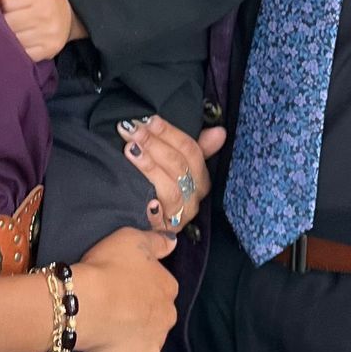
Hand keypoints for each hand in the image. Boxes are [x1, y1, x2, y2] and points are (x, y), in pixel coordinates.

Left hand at [0, 0, 73, 60]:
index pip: (6, 0)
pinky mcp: (48, 50)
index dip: (1, 1)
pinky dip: (18, 47)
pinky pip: (22, 53)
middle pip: (7, 21)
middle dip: (2, 19)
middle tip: (7, 15)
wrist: (70, 13)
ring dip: (9, 34)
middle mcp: (45, 14)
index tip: (4, 1)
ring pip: (13, 39)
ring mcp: (48, 35)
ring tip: (15, 26)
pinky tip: (22, 38)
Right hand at [68, 225, 179, 351]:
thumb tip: (173, 243)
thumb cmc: (107, 267)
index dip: (141, 288)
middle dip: (142, 314)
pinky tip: (113, 350)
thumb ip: (156, 241)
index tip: (121, 286)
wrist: (85, 303)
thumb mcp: (131, 239)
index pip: (161, 288)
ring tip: (111, 329)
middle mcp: (169, 315)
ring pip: (150, 339)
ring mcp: (157, 342)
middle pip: (158, 315)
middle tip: (116, 309)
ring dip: (136, 336)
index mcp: (168, 287)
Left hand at [116, 113, 223, 232]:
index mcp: (200, 180)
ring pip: (170, 189)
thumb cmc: (160, 187)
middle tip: (134, 131)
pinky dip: (150, 206)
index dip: (170, 133)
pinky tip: (139, 192)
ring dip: (149, 166)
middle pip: (179, 167)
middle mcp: (193, 199)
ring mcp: (177, 217)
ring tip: (130, 149)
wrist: (141, 223)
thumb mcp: (177, 164)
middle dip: (154, 144)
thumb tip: (220, 132)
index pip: (192, 151)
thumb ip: (199, 147)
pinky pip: (157, 218)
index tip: (149, 120)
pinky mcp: (160, 231)